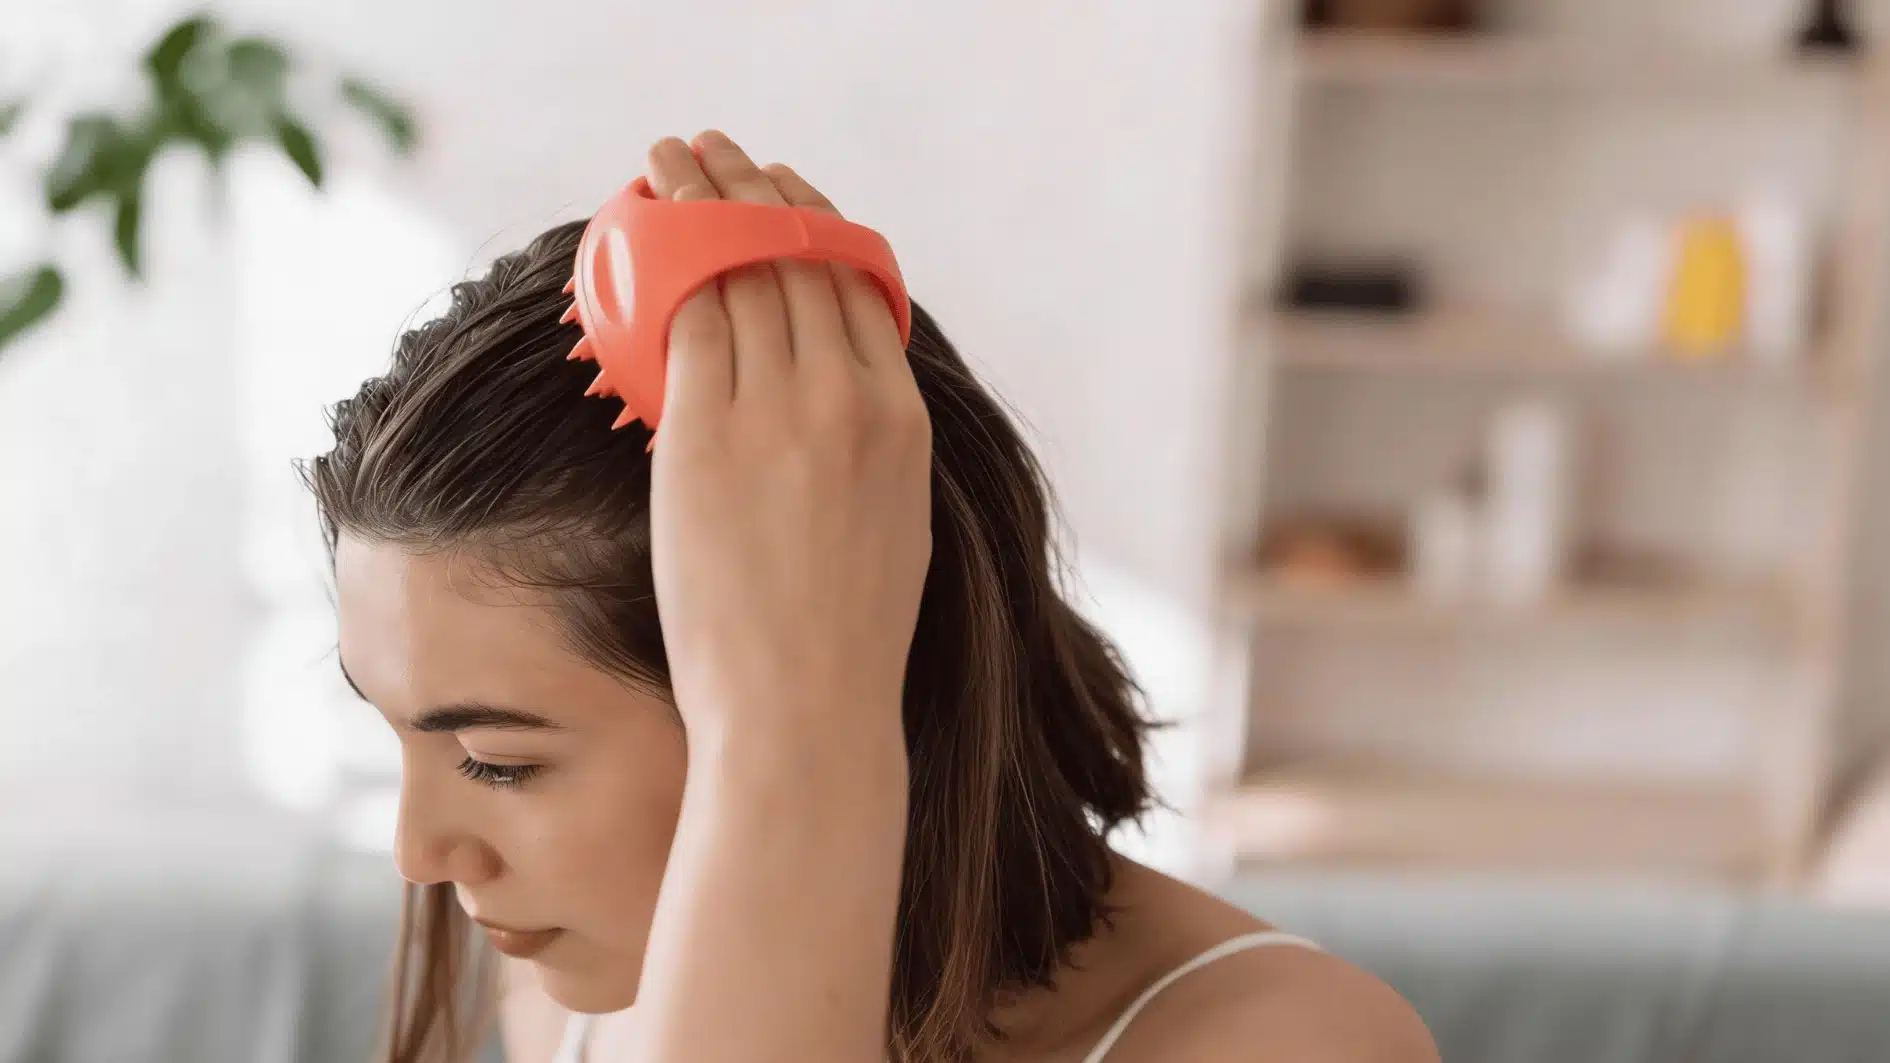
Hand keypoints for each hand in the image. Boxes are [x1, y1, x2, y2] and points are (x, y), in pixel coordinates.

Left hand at [645, 131, 931, 751]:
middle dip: (751, 191)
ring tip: (669, 166)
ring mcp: (778, 413)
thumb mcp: (891, 523)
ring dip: (699, 204)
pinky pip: (684, 323)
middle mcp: (847, 399)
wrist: (805, 711)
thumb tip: (820, 398)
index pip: (856, 286)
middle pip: (796, 260)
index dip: (813, 226)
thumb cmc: (843, 640)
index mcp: (901, 419)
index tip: (782, 194)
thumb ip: (866, 444)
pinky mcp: (704, 437)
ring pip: (737, 274)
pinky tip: (640, 236)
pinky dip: (662, 268)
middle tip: (712, 154)